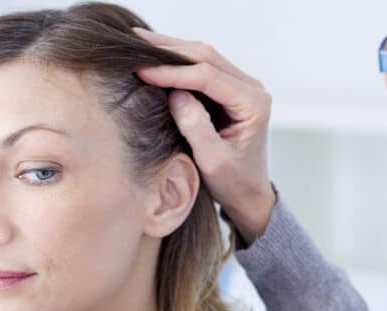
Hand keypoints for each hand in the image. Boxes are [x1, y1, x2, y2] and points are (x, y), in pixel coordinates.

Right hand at [134, 27, 276, 243]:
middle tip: (134, 42)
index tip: (141, 71)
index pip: (207, 76)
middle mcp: (251, 88)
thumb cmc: (233, 182)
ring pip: (204, 56)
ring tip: (139, 42)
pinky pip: (202, 66)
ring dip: (171, 49)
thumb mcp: (212, 161)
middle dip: (169, 49)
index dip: (172, 71)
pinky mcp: (229, 90)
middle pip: (206, 56)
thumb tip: (176, 94)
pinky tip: (155, 56)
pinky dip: (178, 61)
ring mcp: (241, 86)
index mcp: (253, 104)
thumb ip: (196, 127)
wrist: (248, 193)